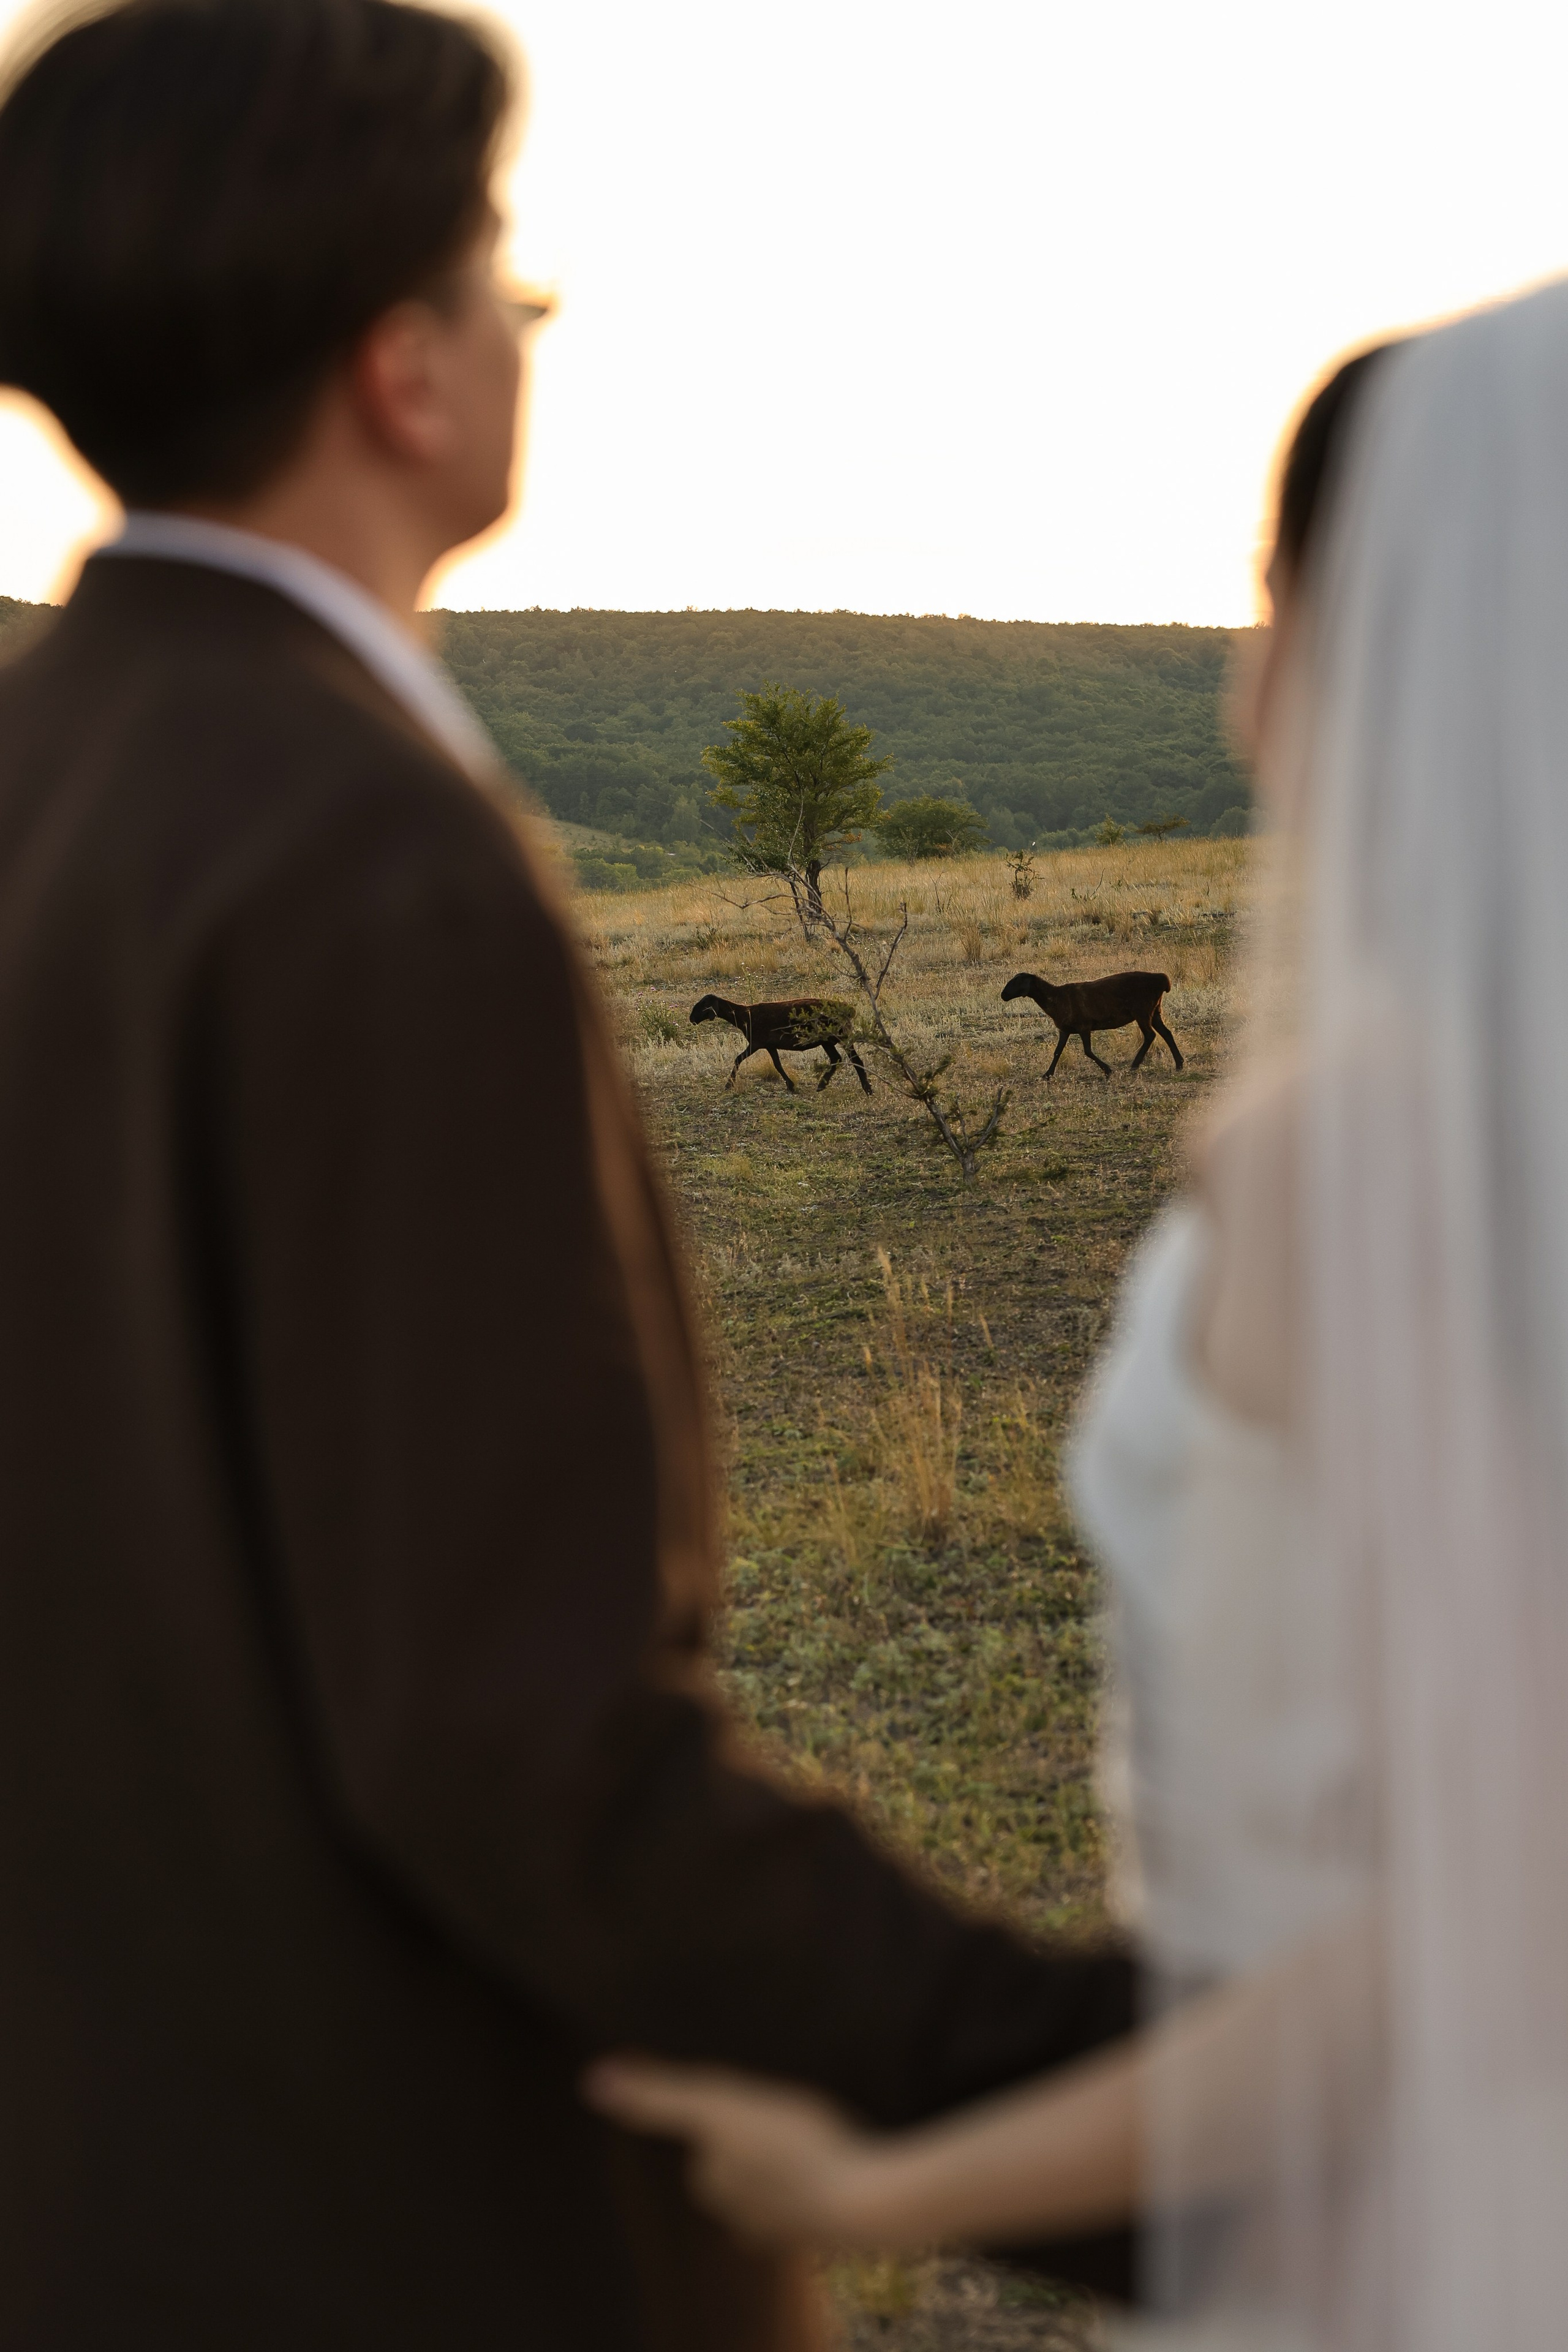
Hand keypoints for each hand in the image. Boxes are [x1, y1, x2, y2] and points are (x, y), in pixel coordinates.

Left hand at [583, 2054, 891, 2247]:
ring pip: (776, 2182)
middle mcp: (746, 2220)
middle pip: (738, 2168)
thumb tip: (591, 2081)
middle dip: (751, 2141)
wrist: (869, 2196)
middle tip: (778, 2103)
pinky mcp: (835, 2223)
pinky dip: (823, 2172)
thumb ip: (657, 2096)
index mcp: (716, 2187)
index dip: (723, 2114)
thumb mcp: (717, 2105)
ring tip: (809, 2123)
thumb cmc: (789, 2145)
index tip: (743, 2093)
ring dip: (787, 2157)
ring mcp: (792, 2226)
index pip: (705, 2147)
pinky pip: (817, 2191)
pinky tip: (841, 2150)